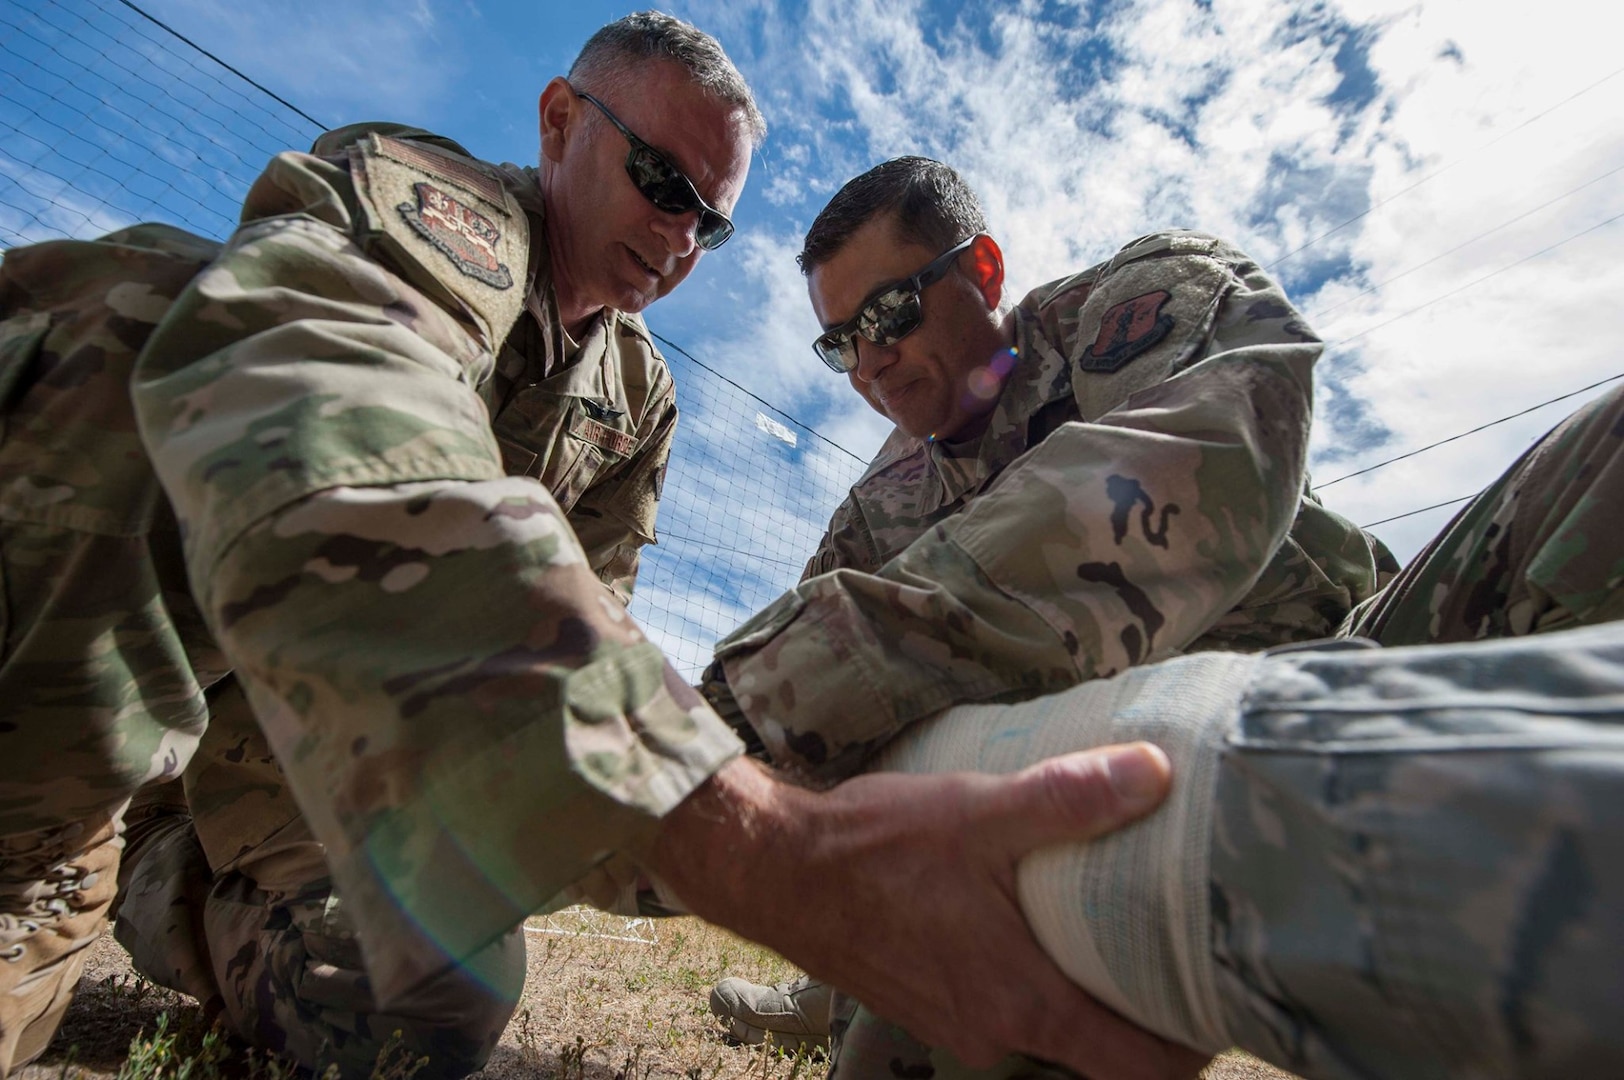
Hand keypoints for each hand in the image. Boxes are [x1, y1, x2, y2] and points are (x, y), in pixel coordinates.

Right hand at [650, 744, 1207, 1079]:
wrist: (776, 871)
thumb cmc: (874, 849)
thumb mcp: (978, 812)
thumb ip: (1067, 799)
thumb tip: (1157, 772)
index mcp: (1022, 1003)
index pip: (1137, 1070)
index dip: (1192, 1049)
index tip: (1224, 1001)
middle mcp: (996, 1032)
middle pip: (1101, 1059)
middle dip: (1147, 1018)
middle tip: (1187, 955)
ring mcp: (960, 1025)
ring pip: (1053, 1036)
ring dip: (1090, 999)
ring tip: (1124, 934)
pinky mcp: (932, 1005)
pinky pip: (1009, 1014)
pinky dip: (1040, 986)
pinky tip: (1041, 926)